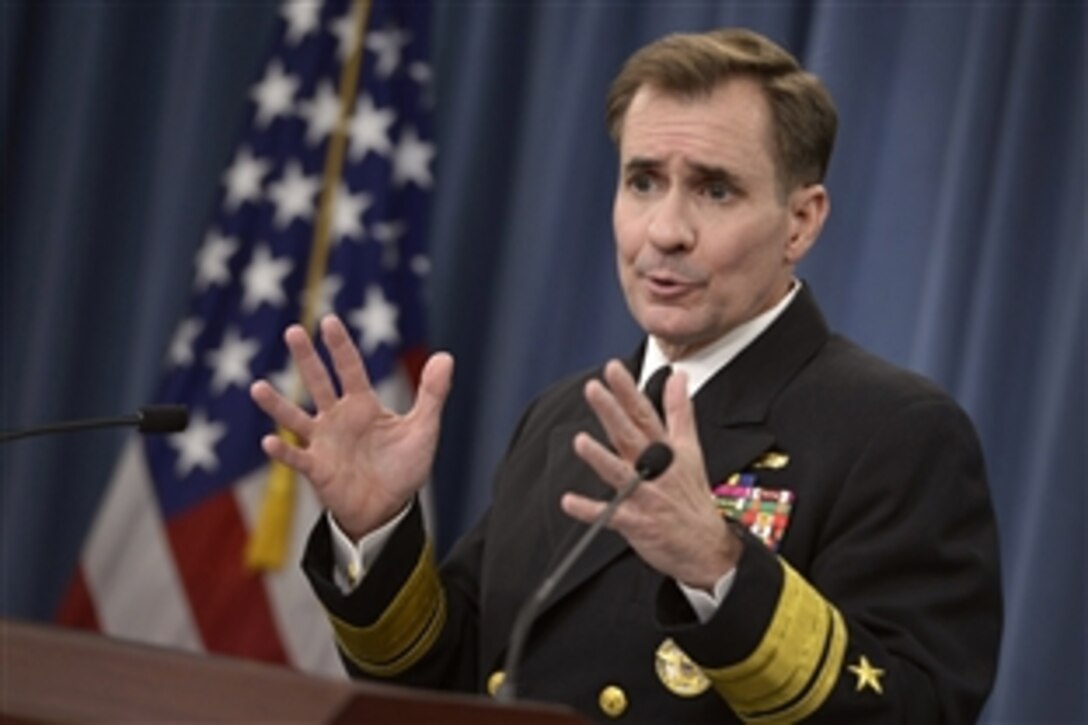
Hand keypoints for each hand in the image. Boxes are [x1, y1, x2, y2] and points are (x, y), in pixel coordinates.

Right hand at [250, 315, 453, 539]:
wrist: (389, 508)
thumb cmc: (403, 467)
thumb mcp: (423, 429)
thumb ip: (433, 394)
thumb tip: (446, 356)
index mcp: (363, 405)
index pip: (350, 368)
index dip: (341, 346)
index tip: (329, 320)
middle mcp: (338, 418)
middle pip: (319, 382)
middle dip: (306, 358)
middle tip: (293, 331)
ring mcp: (323, 442)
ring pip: (295, 418)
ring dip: (277, 404)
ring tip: (257, 387)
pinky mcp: (317, 469)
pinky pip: (296, 458)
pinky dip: (283, 452)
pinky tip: (269, 441)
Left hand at [561, 360, 740, 590]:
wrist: (706, 546)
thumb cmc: (691, 495)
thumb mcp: (691, 449)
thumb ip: (680, 412)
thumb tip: (678, 377)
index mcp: (665, 449)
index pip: (644, 414)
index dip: (628, 391)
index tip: (613, 369)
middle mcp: (655, 469)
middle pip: (630, 436)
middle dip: (612, 411)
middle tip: (593, 388)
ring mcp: (645, 496)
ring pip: (620, 474)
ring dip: (601, 458)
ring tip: (581, 441)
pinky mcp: (636, 523)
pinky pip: (609, 515)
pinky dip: (589, 510)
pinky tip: (568, 501)